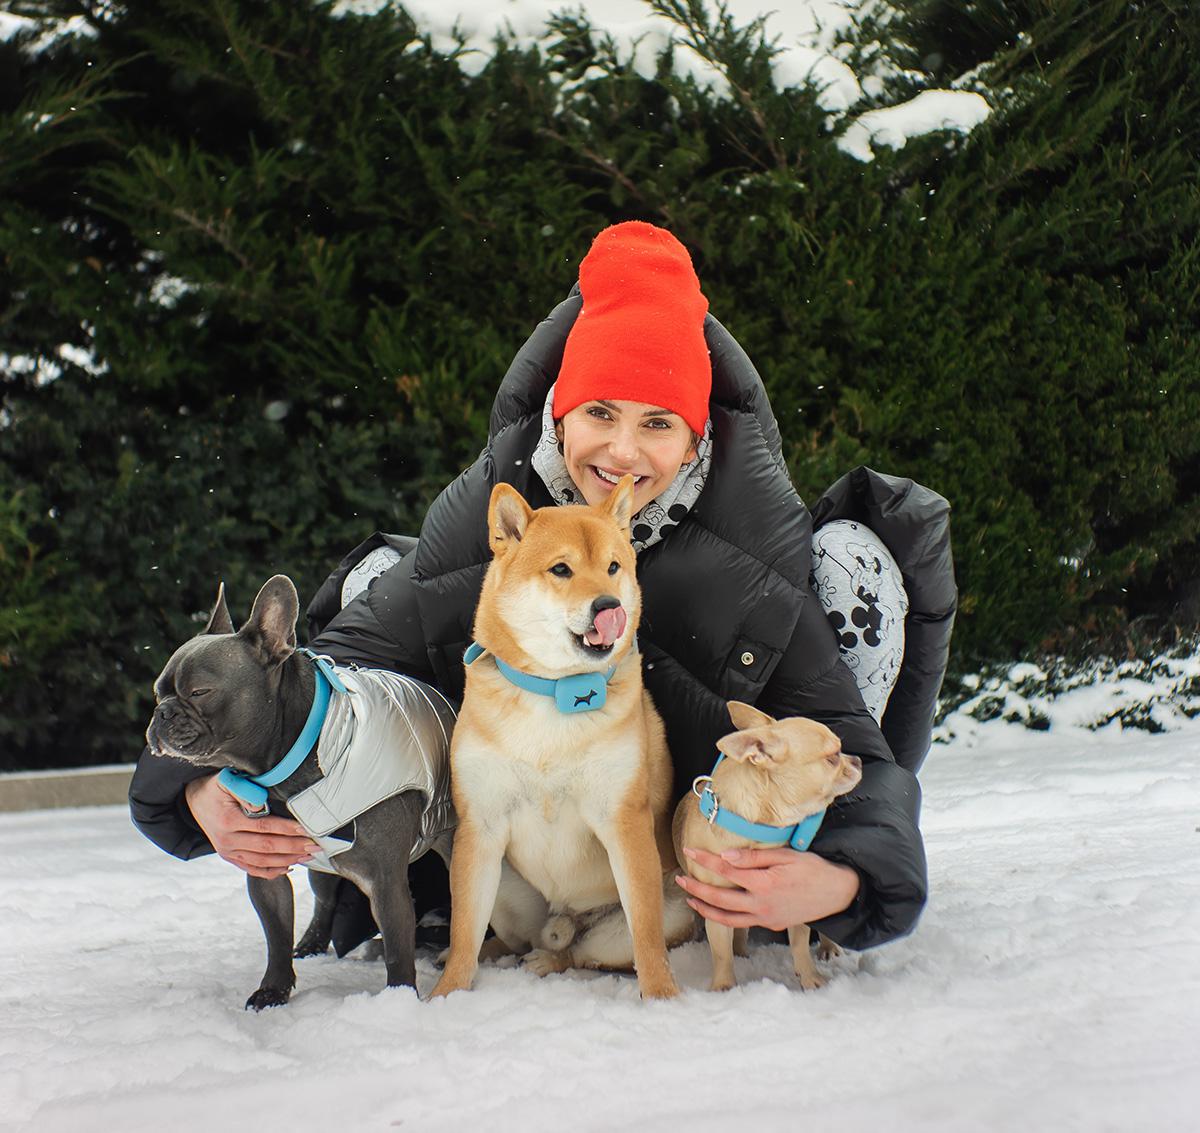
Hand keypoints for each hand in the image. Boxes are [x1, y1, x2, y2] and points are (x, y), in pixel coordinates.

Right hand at [185, 775, 319, 879]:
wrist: (193, 802)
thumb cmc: (214, 788)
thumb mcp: (225, 781)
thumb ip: (244, 789)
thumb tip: (260, 803)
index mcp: (228, 821)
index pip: (264, 827)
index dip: (286, 829)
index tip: (306, 829)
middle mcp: (227, 841)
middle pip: (266, 847)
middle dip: (293, 847)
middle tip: (315, 846)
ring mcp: (228, 852)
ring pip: (262, 861)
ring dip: (287, 860)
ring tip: (308, 856)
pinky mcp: (229, 857)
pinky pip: (252, 868)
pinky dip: (271, 871)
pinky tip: (289, 867)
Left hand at [675, 846, 859, 930]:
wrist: (838, 893)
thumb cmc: (813, 869)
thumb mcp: (787, 855)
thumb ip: (754, 857)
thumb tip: (726, 855)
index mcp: (764, 884)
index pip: (726, 870)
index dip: (705, 861)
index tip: (689, 852)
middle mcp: (761, 905)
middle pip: (720, 899)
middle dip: (696, 890)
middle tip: (680, 880)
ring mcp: (765, 918)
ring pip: (727, 919)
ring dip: (706, 910)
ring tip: (690, 900)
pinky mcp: (770, 925)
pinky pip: (741, 923)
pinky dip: (724, 918)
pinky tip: (716, 910)